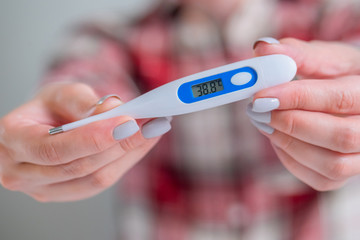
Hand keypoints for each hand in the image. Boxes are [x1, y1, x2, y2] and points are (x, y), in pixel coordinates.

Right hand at [0, 82, 170, 201]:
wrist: (43, 125)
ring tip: (154, 131)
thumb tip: (115, 111)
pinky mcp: (65, 193)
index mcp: (13, 140)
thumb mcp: (60, 93)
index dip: (93, 138)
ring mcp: (42, 188)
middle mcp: (21, 171)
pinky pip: (100, 183)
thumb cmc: (48, 108)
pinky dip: (125, 162)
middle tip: (151, 124)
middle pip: (79, 167)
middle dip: (120, 144)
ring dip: (130, 154)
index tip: (127, 123)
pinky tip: (142, 144)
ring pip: (95, 179)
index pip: (54, 149)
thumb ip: (84, 102)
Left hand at [248, 38, 359, 190]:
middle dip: (291, 123)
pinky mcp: (345, 175)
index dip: (297, 98)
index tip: (261, 95)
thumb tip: (262, 48)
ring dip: (288, 143)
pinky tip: (277, 138)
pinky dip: (291, 159)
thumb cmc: (341, 76)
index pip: (339, 99)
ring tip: (264, 121)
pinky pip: (319, 178)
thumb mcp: (327, 59)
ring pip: (331, 164)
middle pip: (340, 136)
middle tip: (257, 109)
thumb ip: (297, 54)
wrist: (354, 100)